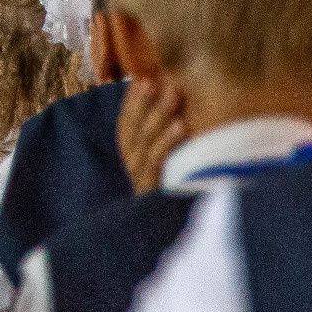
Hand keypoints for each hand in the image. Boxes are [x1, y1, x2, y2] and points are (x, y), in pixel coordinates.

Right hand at [117, 74, 191, 189]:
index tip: (145, 78)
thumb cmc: (186, 188)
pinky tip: (181, 125)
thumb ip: (169, 133)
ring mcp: (142, 182)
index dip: (133, 102)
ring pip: (144, 144)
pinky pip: (158, 163)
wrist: (181, 233)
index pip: (126, 126)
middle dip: (145, 104)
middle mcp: (133, 170)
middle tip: (161, 80)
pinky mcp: (155, 193)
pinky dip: (167, 142)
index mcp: (133, 159)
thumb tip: (177, 96)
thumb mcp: (174, 158)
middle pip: (133, 132)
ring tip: (174, 94)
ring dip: (158, 115)